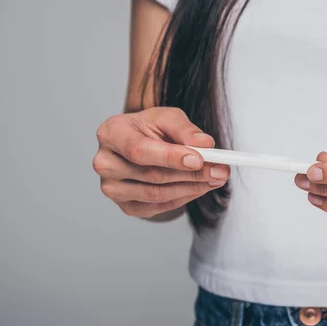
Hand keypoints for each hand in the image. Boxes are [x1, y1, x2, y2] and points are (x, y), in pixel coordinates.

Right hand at [92, 107, 229, 218]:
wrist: (139, 143)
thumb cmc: (150, 128)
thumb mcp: (168, 118)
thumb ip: (186, 129)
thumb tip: (205, 144)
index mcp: (111, 133)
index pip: (139, 150)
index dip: (170, 157)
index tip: (200, 159)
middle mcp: (105, 163)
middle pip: (151, 175)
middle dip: (191, 174)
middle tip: (220, 170)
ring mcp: (112, 188)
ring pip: (157, 194)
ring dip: (192, 188)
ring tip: (216, 178)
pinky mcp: (126, 206)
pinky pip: (159, 207)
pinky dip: (184, 198)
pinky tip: (200, 187)